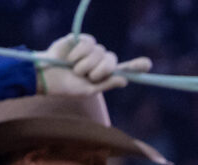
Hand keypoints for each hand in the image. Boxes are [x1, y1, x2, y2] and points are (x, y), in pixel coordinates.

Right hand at [36, 33, 151, 95]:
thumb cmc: (68, 87)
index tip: (148, 64)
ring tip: (75, 69)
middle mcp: (102, 61)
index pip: (124, 69)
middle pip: (112, 60)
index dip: (136, 66)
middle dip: (101, 70)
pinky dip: (80, 53)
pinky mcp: (82, 40)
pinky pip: (89, 43)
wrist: (49, 75)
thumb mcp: (89, 90)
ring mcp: (92, 50)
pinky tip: (71, 59)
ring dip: (86, 64)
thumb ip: (106, 84)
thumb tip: (125, 81)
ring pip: (100, 52)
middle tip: (88, 76)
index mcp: (106, 75)